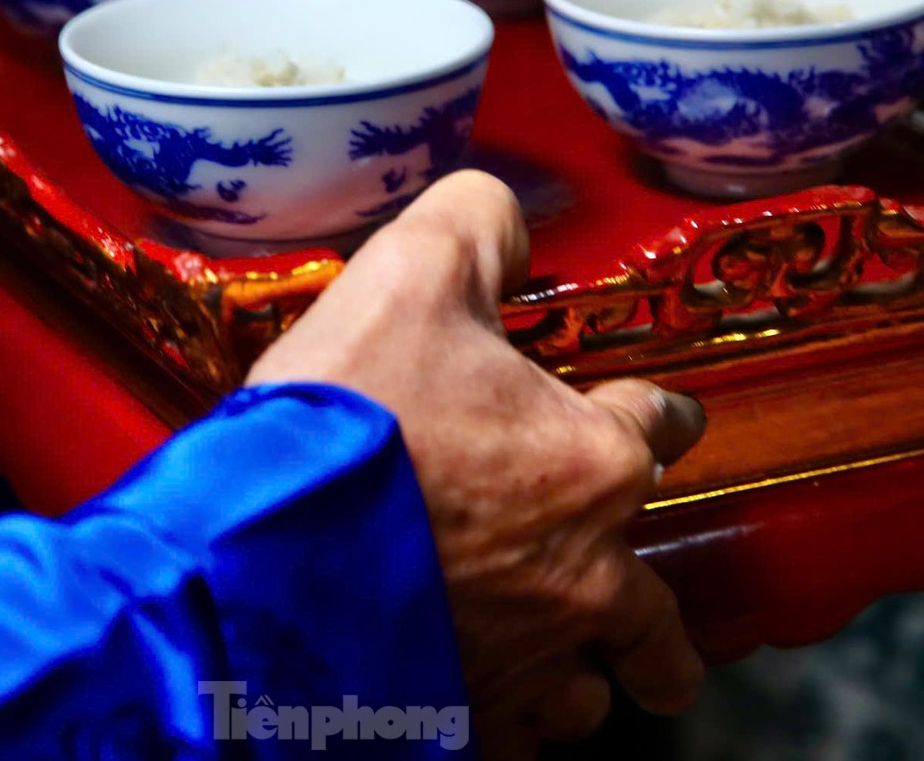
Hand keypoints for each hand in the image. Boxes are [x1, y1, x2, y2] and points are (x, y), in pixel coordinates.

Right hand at [246, 171, 705, 757]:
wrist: (257, 546)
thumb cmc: (344, 419)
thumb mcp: (415, 268)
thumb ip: (479, 224)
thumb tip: (506, 214)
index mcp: (590, 462)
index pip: (666, 424)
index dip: (663, 410)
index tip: (661, 416)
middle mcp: (580, 575)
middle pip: (659, 621)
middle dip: (657, 629)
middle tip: (656, 641)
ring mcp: (523, 659)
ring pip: (585, 699)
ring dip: (577, 682)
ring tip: (564, 681)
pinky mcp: (461, 716)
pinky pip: (510, 743)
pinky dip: (503, 728)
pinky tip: (481, 707)